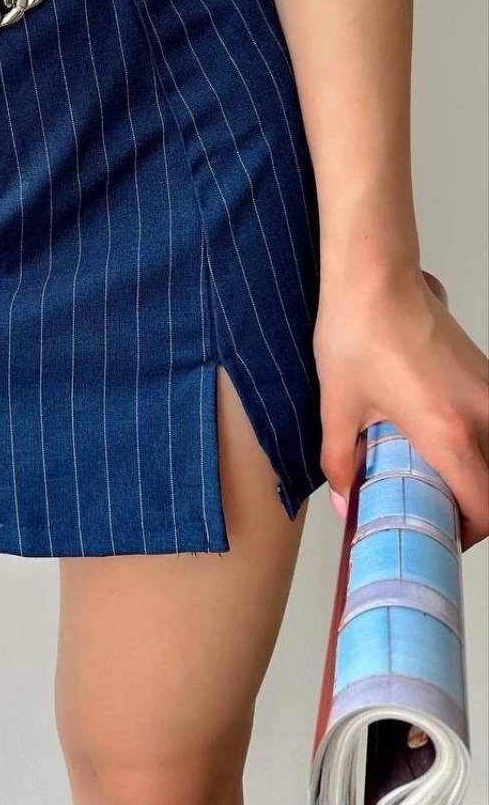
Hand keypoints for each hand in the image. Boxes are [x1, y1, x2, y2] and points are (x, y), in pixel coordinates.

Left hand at [314, 264, 488, 551]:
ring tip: (437, 475)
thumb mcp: (337, 406)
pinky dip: (478, 442)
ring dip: (478, 472)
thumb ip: (340, 462)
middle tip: (436, 511)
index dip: (467, 532)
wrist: (375, 277)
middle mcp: (482, 414)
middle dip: (474, 508)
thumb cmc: (358, 333)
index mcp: (448, 432)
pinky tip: (439, 437)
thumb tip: (345, 501)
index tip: (441, 533)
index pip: (484, 508)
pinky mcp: (486, 374)